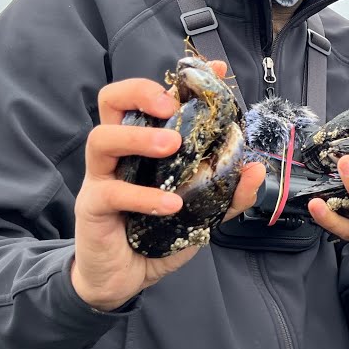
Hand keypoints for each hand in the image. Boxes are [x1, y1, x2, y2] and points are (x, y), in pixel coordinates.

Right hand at [71, 61, 266, 310]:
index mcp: (143, 142)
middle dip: (141, 92)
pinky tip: (170, 204)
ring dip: (138, 137)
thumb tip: (256, 168)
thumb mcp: (202, 210)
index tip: (217, 71)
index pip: (153, 97)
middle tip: (172, 105)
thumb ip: (229, 192)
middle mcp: (119, 152)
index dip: (183, 79)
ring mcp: (101, 177)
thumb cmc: (157, 232)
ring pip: (101, 138)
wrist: (125, 278)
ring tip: (172, 146)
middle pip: (111, 100)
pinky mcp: (92, 207)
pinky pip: (111, 192)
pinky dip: (143, 196)